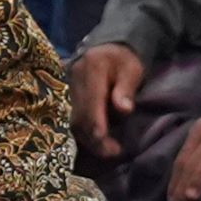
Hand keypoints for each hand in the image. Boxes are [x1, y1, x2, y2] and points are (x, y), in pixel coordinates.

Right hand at [71, 41, 146, 156]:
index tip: (108, 143)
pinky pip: (72, 118)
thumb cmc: (124, 59)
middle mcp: (75, 79)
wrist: (107, 48)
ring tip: (107, 150)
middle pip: (79, 115)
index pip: (91, 101)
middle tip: (112, 152)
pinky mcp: (68, 97)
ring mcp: (68, 88)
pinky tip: (96, 142)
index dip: (97, 124)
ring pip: (73, 120)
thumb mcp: (132, 69)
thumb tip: (124, 109)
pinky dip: (83, 133)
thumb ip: (126, 88)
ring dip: (88, 138)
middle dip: (94, 138)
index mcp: (92, 69)